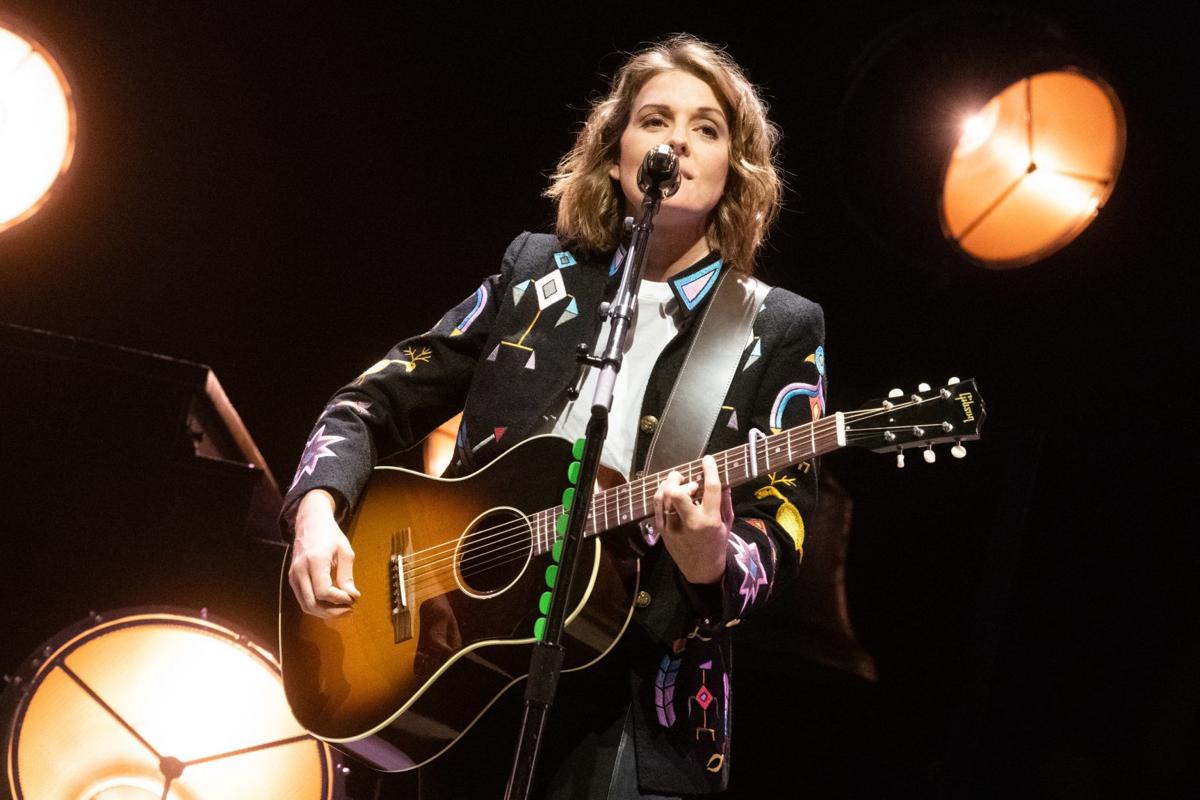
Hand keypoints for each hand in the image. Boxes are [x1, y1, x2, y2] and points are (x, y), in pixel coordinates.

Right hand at [288, 489, 360, 617]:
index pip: (323, 592)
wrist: (310, 522)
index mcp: (314, 561)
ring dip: (325, 612)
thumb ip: (347, 576)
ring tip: (342, 610)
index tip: (352, 599)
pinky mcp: (293, 579)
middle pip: (312, 604)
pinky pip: (303, 599)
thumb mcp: (345, 552)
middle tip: (349, 610)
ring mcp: (293, 575)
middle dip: (332, 612)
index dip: (339, 600)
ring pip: (306, 606)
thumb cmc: (330, 535)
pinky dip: (317, 606)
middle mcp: (300, 570)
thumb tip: (352, 596)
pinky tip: (331, 604)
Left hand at [653, 455, 728, 584]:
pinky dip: (662, 493)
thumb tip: (724, 481)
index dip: (710, 470)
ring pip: (664, 496)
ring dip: (670, 483)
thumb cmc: (716, 545)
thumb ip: (725, 502)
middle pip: (678, 493)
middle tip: (690, 481)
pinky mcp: (662, 530)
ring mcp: (673, 528)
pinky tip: (669, 490)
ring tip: (677, 480)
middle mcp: (690, 523)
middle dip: (683, 480)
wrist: (701, 570)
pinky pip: (656, 505)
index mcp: (710, 521)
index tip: (708, 460)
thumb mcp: (727, 524)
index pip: (710, 489)